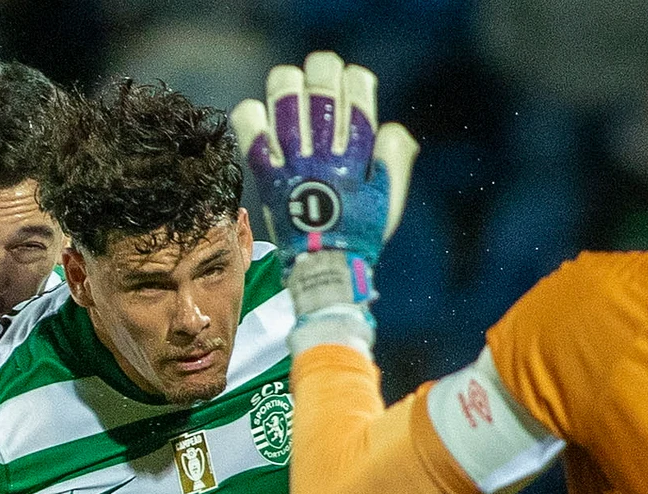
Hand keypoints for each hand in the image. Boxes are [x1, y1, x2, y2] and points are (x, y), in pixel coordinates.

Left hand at [231, 52, 418, 322]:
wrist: (324, 269)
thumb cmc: (360, 234)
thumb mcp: (390, 199)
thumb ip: (396, 159)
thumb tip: (391, 127)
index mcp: (358, 155)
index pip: (359, 92)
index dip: (355, 79)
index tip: (352, 85)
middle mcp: (325, 153)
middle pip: (322, 85)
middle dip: (323, 70)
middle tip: (320, 77)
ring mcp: (293, 163)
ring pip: (286, 97)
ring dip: (288, 83)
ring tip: (290, 87)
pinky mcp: (267, 175)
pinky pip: (251, 131)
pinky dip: (252, 115)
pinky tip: (260, 116)